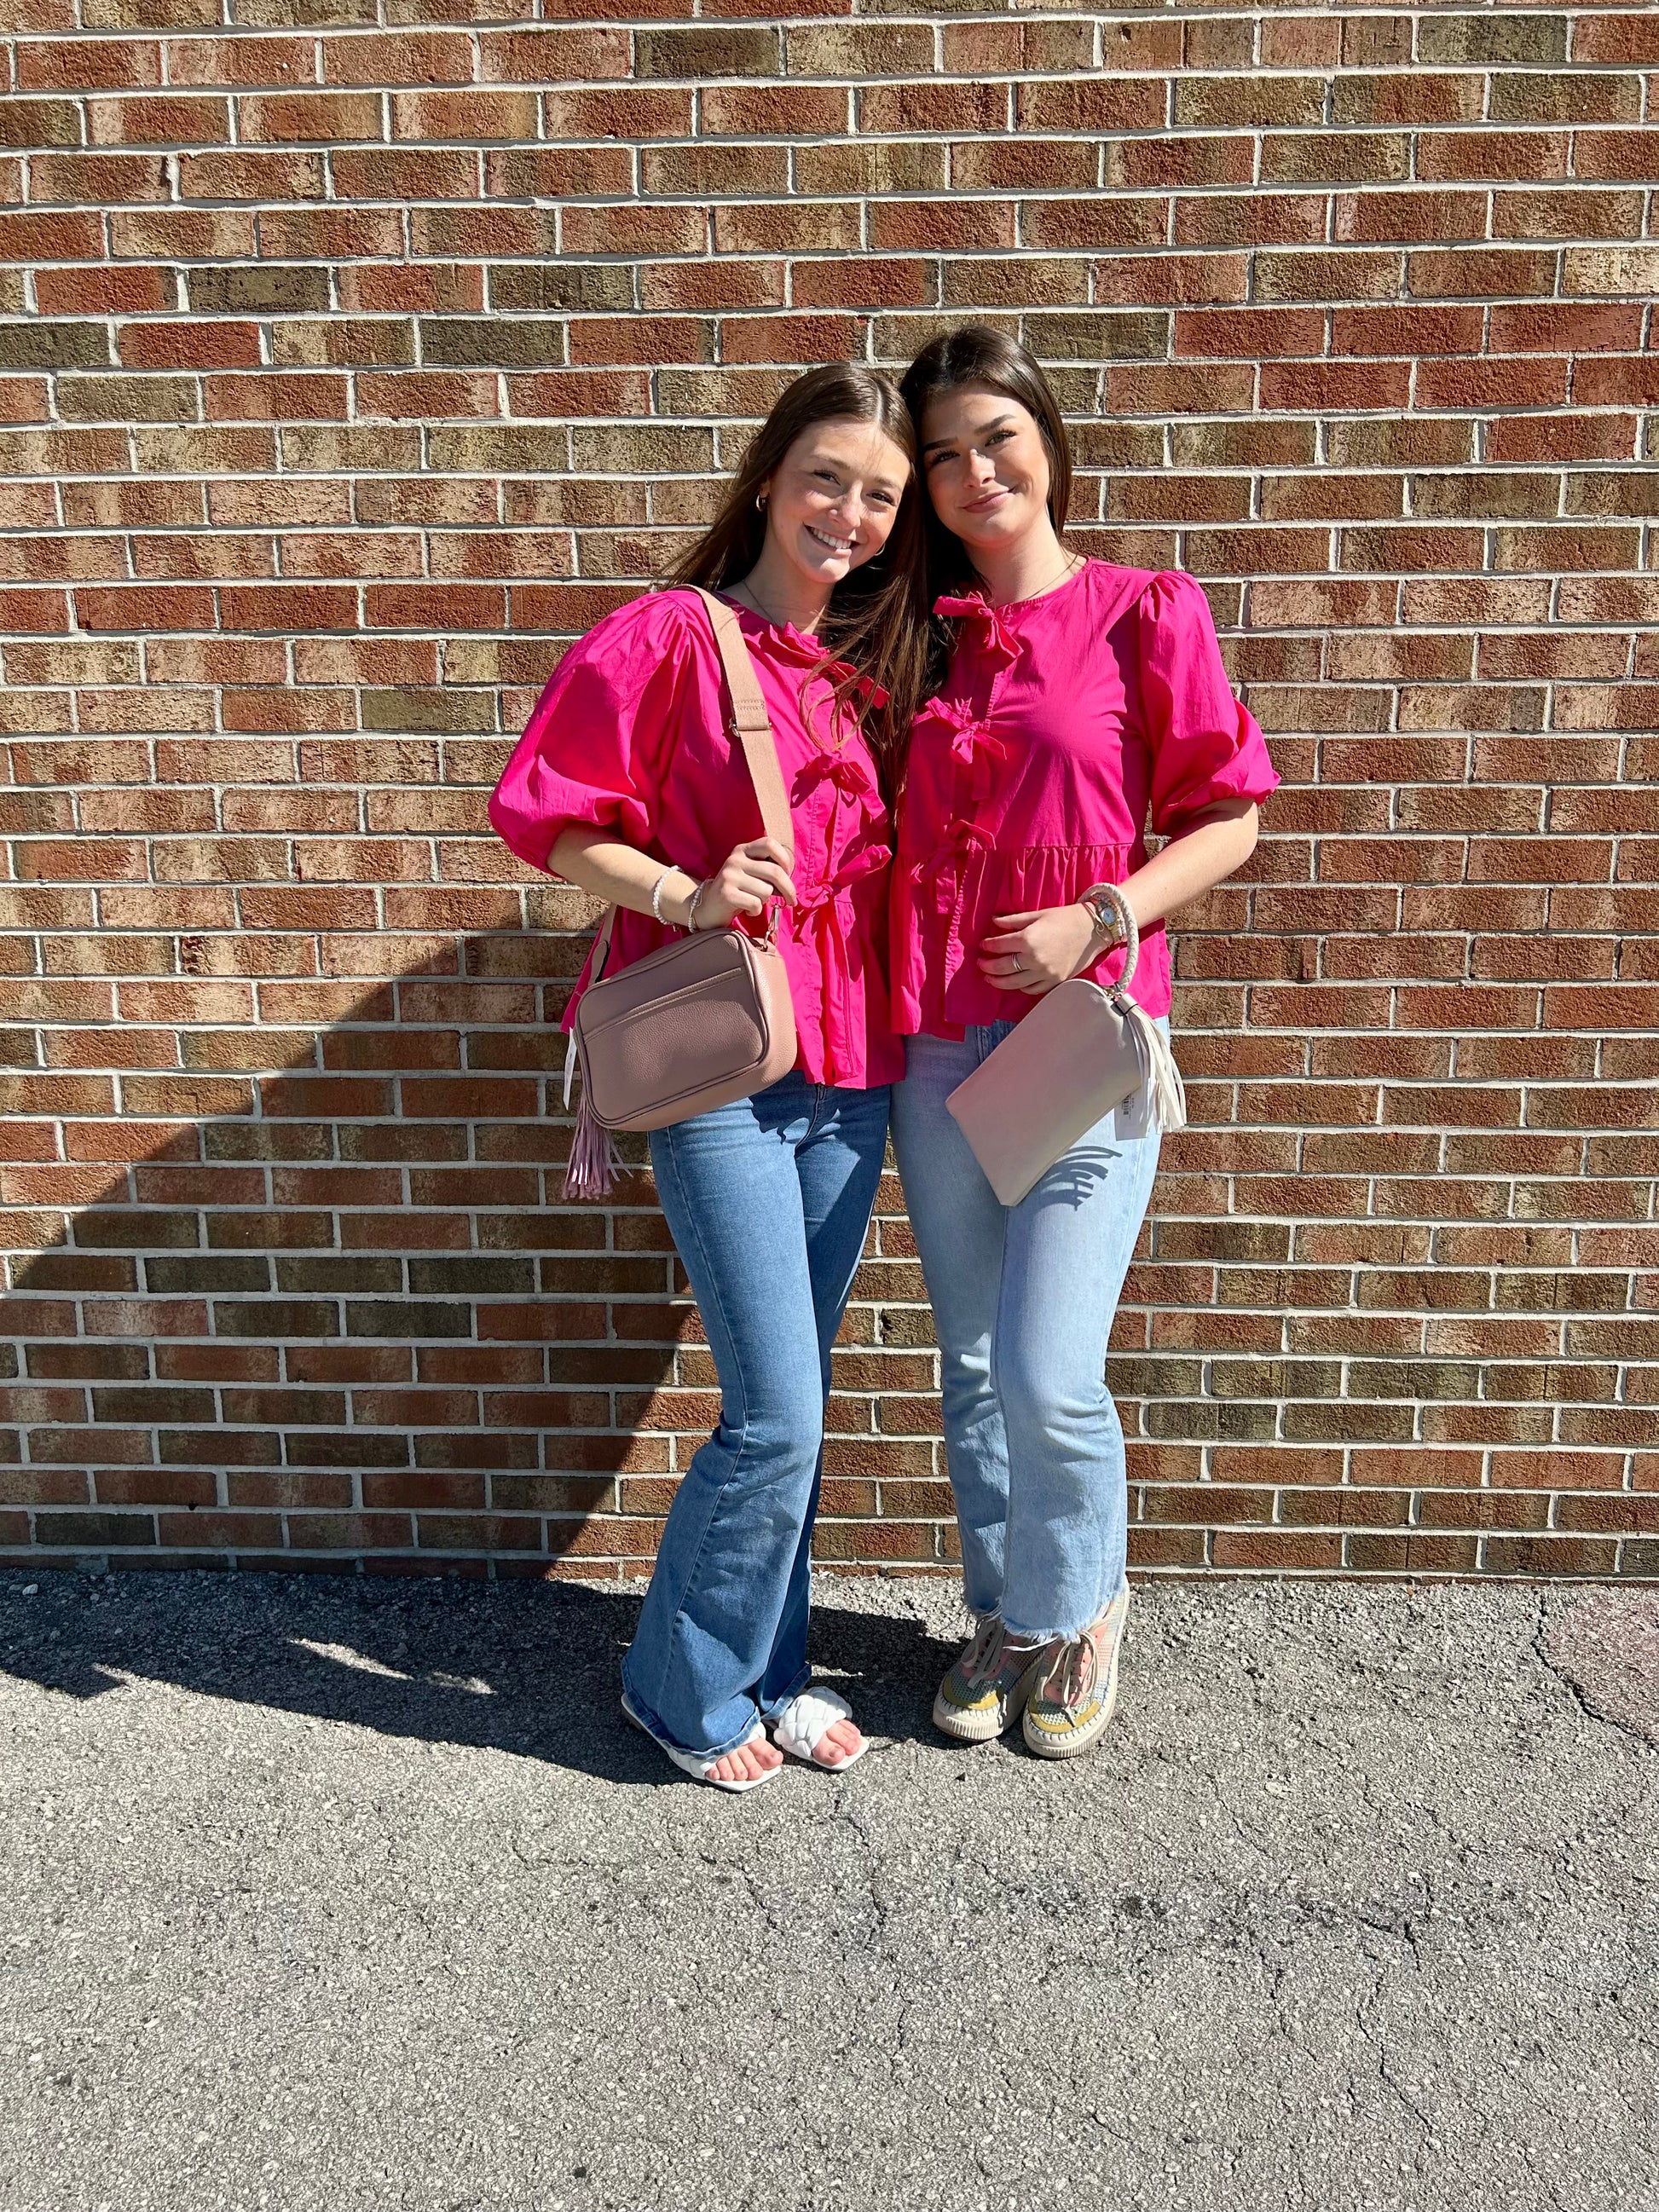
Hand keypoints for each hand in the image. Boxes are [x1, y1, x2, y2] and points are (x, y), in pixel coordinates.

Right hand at [691, 836, 796, 928]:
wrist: (707, 906)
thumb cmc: (738, 890)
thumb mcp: (750, 873)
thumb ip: (768, 870)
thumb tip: (790, 882)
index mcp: (743, 850)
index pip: (770, 844)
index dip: (785, 859)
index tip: (788, 874)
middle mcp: (735, 860)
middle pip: (775, 871)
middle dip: (788, 889)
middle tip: (791, 900)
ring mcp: (729, 876)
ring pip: (766, 891)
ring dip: (766, 901)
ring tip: (755, 902)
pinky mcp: (726, 894)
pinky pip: (755, 904)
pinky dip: (756, 911)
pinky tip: (747, 910)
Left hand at [978, 904, 1101, 995]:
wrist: (1092, 929)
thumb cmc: (1065, 918)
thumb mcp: (1037, 914)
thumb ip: (1013, 920)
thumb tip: (993, 922)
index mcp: (1028, 940)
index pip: (998, 946)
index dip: (987, 946)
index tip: (982, 945)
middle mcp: (1034, 959)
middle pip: (1001, 968)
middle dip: (987, 966)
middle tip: (980, 963)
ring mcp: (1044, 973)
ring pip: (1013, 983)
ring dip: (998, 981)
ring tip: (989, 977)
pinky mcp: (1054, 981)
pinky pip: (1031, 989)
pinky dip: (1020, 987)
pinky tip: (1014, 982)